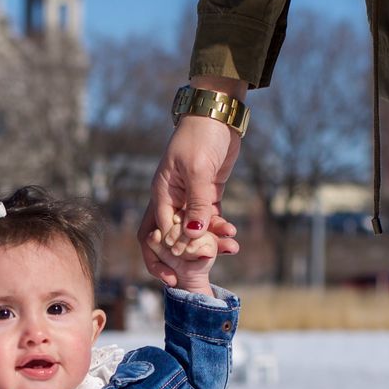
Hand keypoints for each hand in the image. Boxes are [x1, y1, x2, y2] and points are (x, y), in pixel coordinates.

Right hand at [137, 75, 246, 284]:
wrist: (217, 114)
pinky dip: (220, 227)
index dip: (163, 255)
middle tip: (199, 271)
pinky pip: (210, 217)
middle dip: (184, 256)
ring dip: (211, 241)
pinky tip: (233, 232)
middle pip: (171, 236)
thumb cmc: (200, 136)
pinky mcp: (207, 193)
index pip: (156, 232)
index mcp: (161, 193)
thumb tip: (192, 235)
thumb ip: (196, 203)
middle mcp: (172, 198)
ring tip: (231, 247)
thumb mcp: (198, 170)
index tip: (176, 274)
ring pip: (195, 228)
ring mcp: (189, 196)